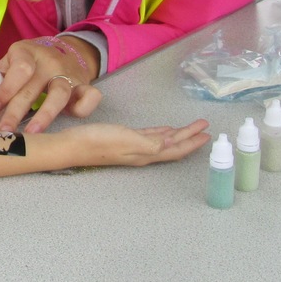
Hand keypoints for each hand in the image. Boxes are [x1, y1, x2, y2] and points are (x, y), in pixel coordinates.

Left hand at [0, 38, 101, 134]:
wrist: (68, 50)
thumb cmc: (33, 61)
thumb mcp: (15, 58)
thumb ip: (2, 74)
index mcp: (28, 53)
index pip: (18, 70)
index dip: (5, 90)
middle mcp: (49, 62)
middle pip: (32, 88)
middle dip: (16, 112)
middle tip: (4, 131)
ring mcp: (68, 74)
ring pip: (58, 94)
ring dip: (44, 115)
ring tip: (32, 133)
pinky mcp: (84, 85)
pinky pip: (89, 96)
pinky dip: (84, 107)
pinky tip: (72, 116)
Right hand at [60, 119, 210, 166]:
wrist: (72, 145)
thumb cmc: (98, 141)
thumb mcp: (126, 140)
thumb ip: (150, 143)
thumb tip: (172, 144)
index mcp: (146, 153)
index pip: (176, 149)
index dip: (193, 143)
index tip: (208, 135)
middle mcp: (143, 152)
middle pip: (173, 145)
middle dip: (190, 137)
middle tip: (205, 127)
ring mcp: (134, 147)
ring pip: (163, 141)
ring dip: (178, 135)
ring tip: (191, 129)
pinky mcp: (124, 140)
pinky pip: (150, 137)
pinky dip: (161, 133)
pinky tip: (164, 130)